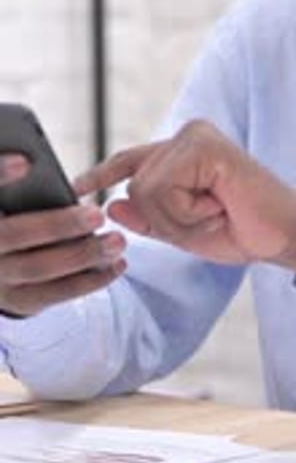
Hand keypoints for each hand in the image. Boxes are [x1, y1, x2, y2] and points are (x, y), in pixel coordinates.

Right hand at [0, 153, 126, 317]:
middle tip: (97, 215)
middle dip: (58, 225)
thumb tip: (35, 162)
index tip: (26, 162)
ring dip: (83, 255)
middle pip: (13, 235)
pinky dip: (90, 280)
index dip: (0, 174)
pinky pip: (56, 293)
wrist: (1, 264)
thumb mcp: (16, 198)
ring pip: (38, 268)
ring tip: (117, 241)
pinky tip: (117, 265)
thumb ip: (23, 184)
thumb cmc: (19, 214)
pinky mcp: (19, 300)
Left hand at [75, 121, 295, 280]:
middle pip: (134, 187)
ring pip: (146, 190)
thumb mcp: (184, 230)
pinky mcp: (204, 146)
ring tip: (217, 212)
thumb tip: (111, 206)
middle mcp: (186, 136)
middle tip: (211, 218)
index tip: (77, 186)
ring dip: (180, 219)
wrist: (285, 235)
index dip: (102, 173)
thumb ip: (149, 218)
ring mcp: (195, 136)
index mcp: (182, 152)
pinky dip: (189, 212)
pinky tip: (220, 205)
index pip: (131, 161)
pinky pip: (166, 189)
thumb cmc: (243, 230)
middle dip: (166, 220)